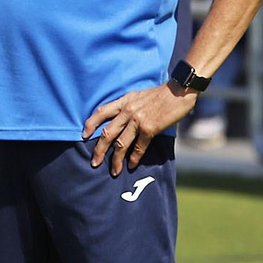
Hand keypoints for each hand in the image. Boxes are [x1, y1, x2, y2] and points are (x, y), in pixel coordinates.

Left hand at [83, 83, 197, 176]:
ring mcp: (138, 120)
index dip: (91, 124)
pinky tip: (131, 165)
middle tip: (94, 162)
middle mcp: (128, 110)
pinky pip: (138, 147)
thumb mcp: (139, 96)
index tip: (83, 135)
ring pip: (121, 143)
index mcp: (124, 100)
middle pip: (107, 132)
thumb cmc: (160, 94)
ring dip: (115, 159)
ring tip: (113, 171)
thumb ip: (128, 106)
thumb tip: (120, 120)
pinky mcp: (150, 128)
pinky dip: (134, 158)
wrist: (179, 90)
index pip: (101, 112)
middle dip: (99, 149)